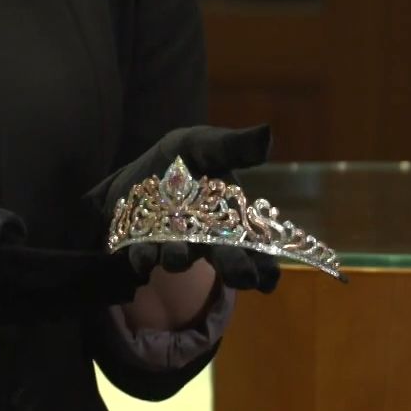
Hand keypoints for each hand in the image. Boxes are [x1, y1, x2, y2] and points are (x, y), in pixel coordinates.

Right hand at [0, 189, 145, 321]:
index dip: (92, 271)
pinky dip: (61, 299)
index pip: (55, 275)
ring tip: (118, 288)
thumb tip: (12, 230)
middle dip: (98, 288)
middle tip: (139, 278)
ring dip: (84, 297)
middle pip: (59, 297)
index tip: (128, 267)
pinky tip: (74, 294)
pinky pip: (33, 305)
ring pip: (49, 305)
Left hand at [84, 124, 281, 293]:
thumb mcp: (204, 145)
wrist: (138, 172)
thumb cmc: (182, 159)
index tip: (273, 275)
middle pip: (226, 261)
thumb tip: (267, 134)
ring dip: (180, 257)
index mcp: (230, 217)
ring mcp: (175, 245)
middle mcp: (207, 239)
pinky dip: (144, 257)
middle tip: (245, 276)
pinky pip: (143, 256)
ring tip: (179, 256)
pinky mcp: (142, 246)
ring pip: (181, 259)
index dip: (267, 264)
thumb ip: (232, 146)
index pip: (257, 248)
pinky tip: (143, 256)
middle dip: (235, 268)